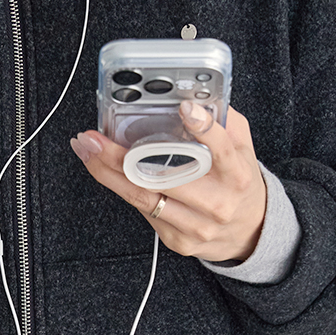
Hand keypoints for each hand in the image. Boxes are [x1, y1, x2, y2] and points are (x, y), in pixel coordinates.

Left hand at [71, 107, 267, 267]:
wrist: (248, 233)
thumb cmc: (238, 184)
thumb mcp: (242, 148)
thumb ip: (223, 121)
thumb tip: (194, 95)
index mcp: (236, 174)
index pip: (221, 148)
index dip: (203, 128)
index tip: (184, 108)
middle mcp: (216, 202)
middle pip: (163, 178)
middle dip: (122, 157)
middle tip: (94, 138)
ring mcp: (195, 225)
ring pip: (144, 197)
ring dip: (108, 173)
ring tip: (87, 149)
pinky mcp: (176, 240)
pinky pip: (142, 210)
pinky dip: (119, 186)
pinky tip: (102, 169)